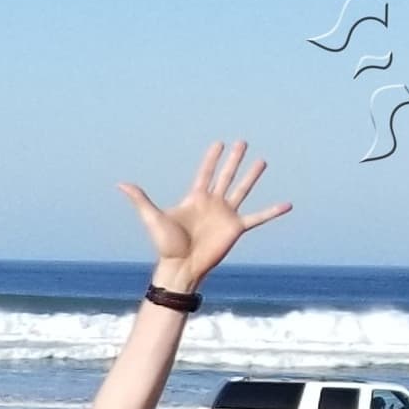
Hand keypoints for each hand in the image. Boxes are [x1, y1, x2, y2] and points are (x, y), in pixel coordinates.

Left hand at [118, 140, 290, 290]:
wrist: (181, 266)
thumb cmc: (166, 245)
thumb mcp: (153, 218)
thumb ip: (140, 199)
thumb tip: (121, 184)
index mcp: (195, 198)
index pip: (205, 172)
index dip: (211, 158)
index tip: (218, 143)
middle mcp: (212, 203)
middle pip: (226, 175)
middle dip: (233, 159)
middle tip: (242, 142)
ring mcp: (226, 214)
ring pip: (242, 189)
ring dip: (251, 176)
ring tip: (262, 161)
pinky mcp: (236, 228)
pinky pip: (258, 217)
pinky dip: (272, 211)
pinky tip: (288, 204)